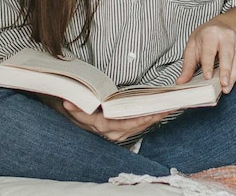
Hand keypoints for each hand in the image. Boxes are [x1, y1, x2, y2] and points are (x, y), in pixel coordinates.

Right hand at [39, 94, 168, 141]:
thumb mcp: (74, 107)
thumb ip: (74, 106)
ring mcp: (117, 133)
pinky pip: (137, 126)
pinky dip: (148, 119)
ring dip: (152, 119)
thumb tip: (69, 103)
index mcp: (102, 126)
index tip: (150, 114)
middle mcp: (111, 132)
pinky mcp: (121, 131)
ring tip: (166, 109)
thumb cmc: (77, 108)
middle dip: (151, 118)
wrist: (74, 116)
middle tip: (165, 108)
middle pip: (135, 127)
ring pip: (138, 127)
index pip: (123, 125)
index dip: (137, 121)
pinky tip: (158, 112)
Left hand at [178, 16, 235, 93]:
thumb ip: (188, 65)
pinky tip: (231, 82)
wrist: (221, 26)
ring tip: (227, 88)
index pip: (209, 51)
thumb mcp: (192, 46)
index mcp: (211, 34)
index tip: (207, 77)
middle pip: (227, 55)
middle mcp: (226, 36)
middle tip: (223, 84)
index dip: (208, 64)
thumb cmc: (204, 38)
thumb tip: (181, 82)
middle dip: (225, 70)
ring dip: (233, 75)